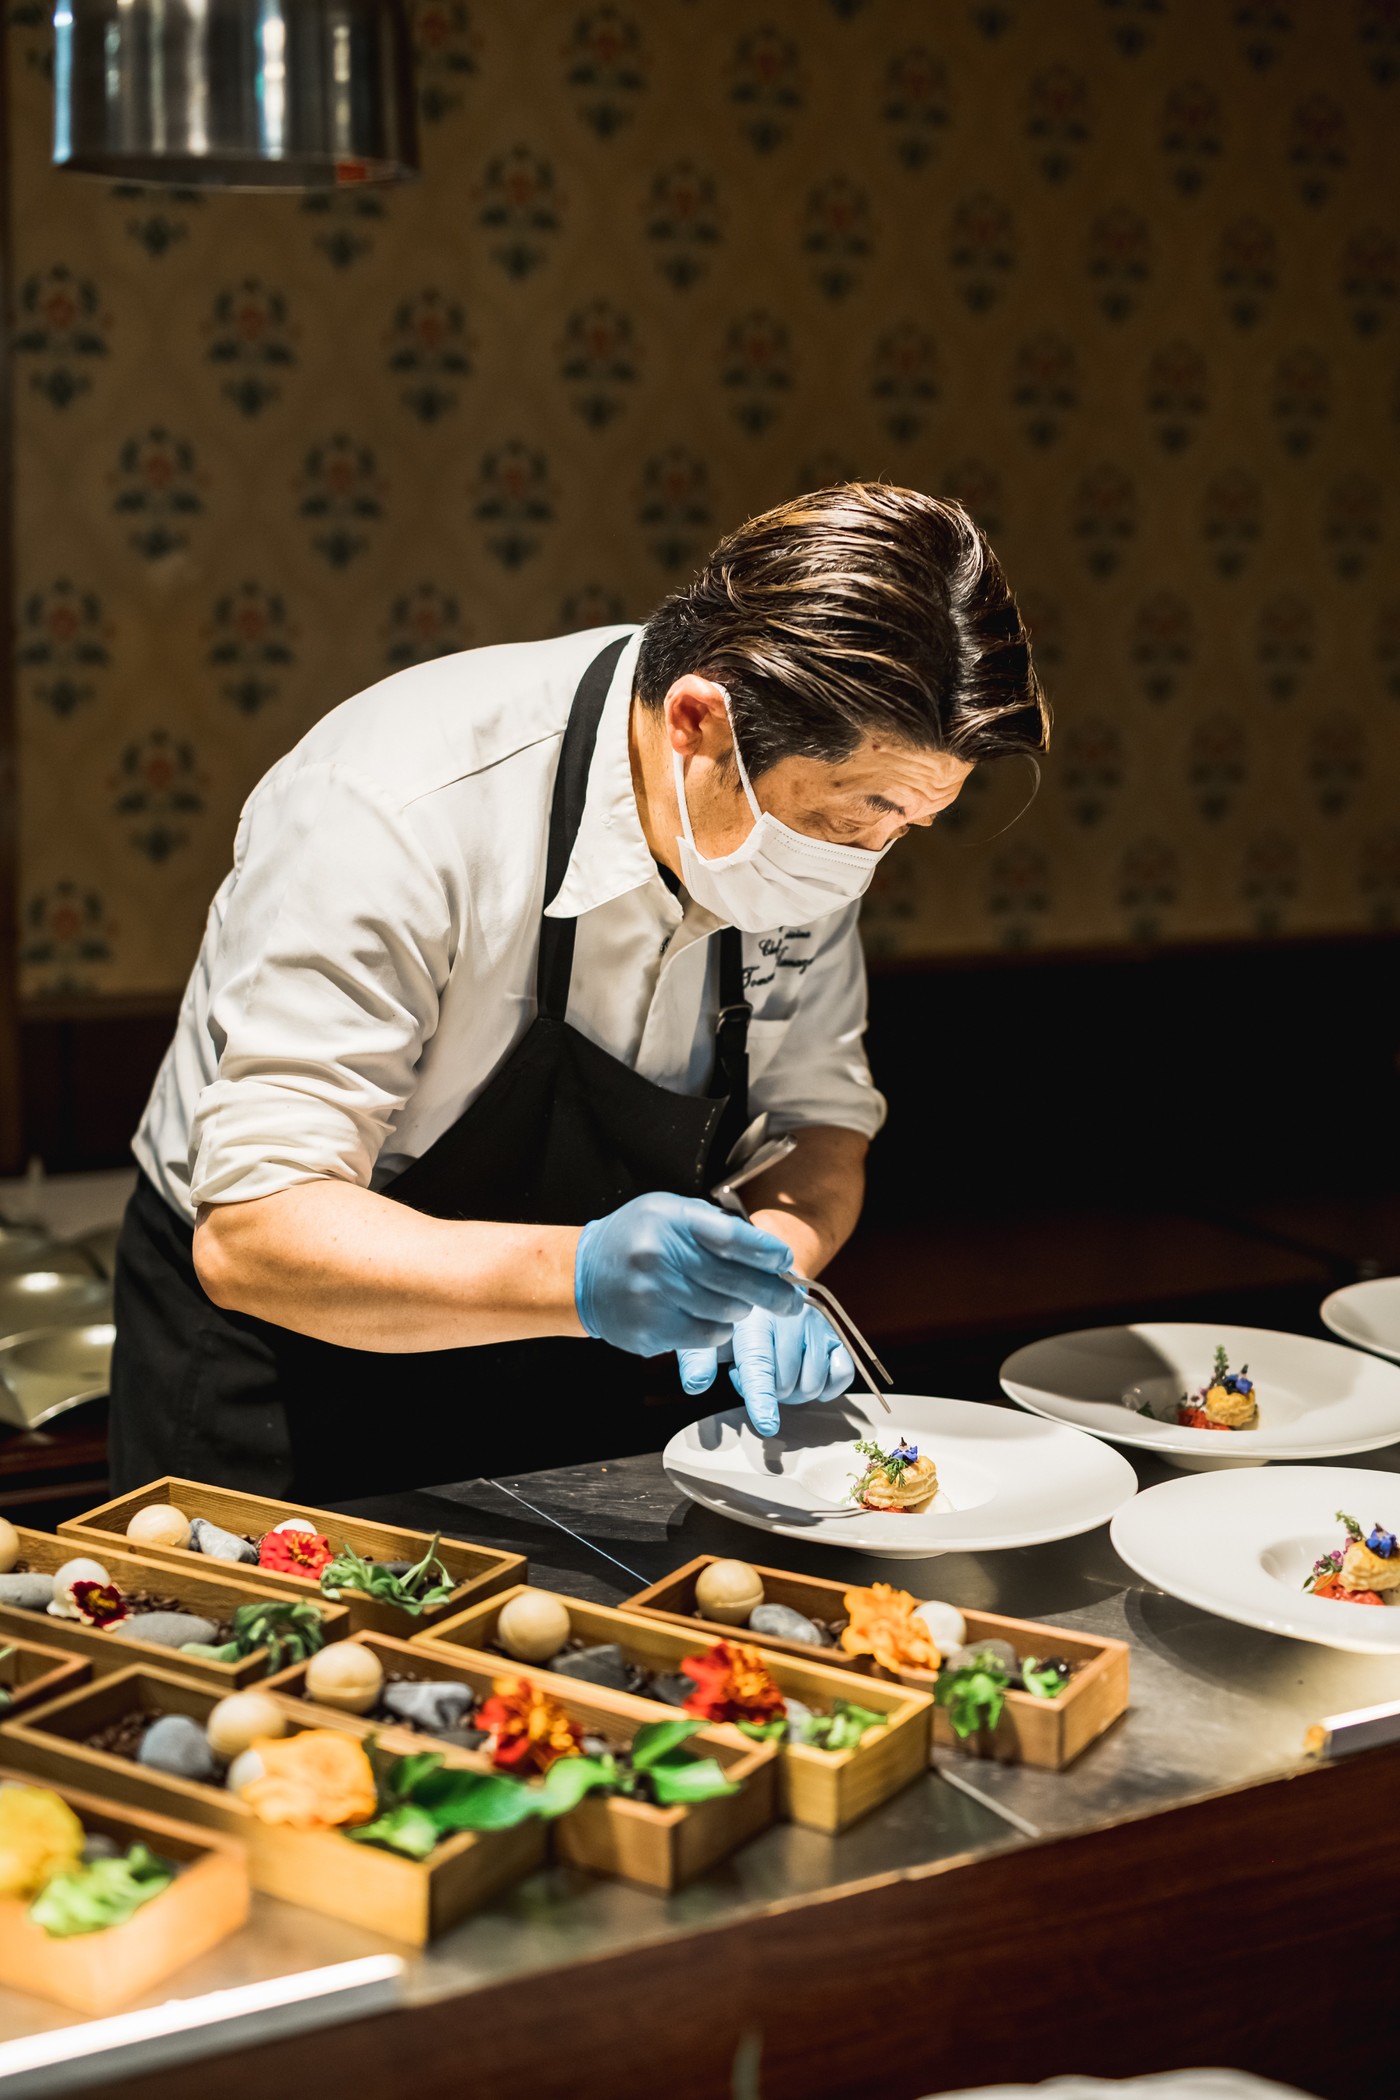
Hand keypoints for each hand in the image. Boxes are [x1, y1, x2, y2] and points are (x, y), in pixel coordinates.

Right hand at [574, 1192, 799, 1358]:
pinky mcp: (649, 1329)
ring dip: (741, 1311)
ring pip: (724, 1312)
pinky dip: (719, 1330)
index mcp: (669, 1220)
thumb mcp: (669, 1212)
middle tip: (791, 1301)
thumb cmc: (636, 1239)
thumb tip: (766, 1250)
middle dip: (771, 1292)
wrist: (583, 1276)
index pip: (730, 1236)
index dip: (765, 1251)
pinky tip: (714, 1320)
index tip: (785, 1261)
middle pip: (733, 1280)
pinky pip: (705, 1336)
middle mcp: (659, 1256)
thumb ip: (712, 1225)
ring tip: (741, 1305)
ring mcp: (652, 1296)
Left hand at [677, 1302, 854, 1436]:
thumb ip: (698, 1359)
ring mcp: (817, 1326)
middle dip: (770, 1392)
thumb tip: (695, 1385)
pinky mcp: (836, 1334)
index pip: (759, 1366)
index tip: (767, 1425)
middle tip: (759, 1375)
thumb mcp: (709, 1333)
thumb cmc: (735, 1318)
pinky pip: (842, 1374)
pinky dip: (828, 1387)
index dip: (762, 1398)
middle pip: (786, 1384)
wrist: (768, 1284)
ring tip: (779, 1372)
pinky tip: (809, 1376)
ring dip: (796, 1392)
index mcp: (754, 1320)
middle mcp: (790, 1319)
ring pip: (813, 1384)